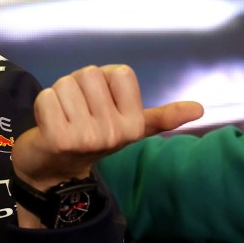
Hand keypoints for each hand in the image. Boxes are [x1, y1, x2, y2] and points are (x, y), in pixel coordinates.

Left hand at [12, 63, 202, 193]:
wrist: (54, 170)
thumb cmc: (94, 137)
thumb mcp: (131, 126)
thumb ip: (163, 117)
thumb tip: (200, 109)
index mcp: (135, 125)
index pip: (121, 73)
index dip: (107, 81)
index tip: (102, 104)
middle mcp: (115, 133)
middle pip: (90, 74)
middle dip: (79, 87)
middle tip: (79, 112)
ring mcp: (87, 137)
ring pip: (66, 84)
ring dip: (60, 97)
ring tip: (65, 118)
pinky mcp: (59, 138)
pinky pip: (47, 97)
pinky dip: (43, 105)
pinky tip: (49, 125)